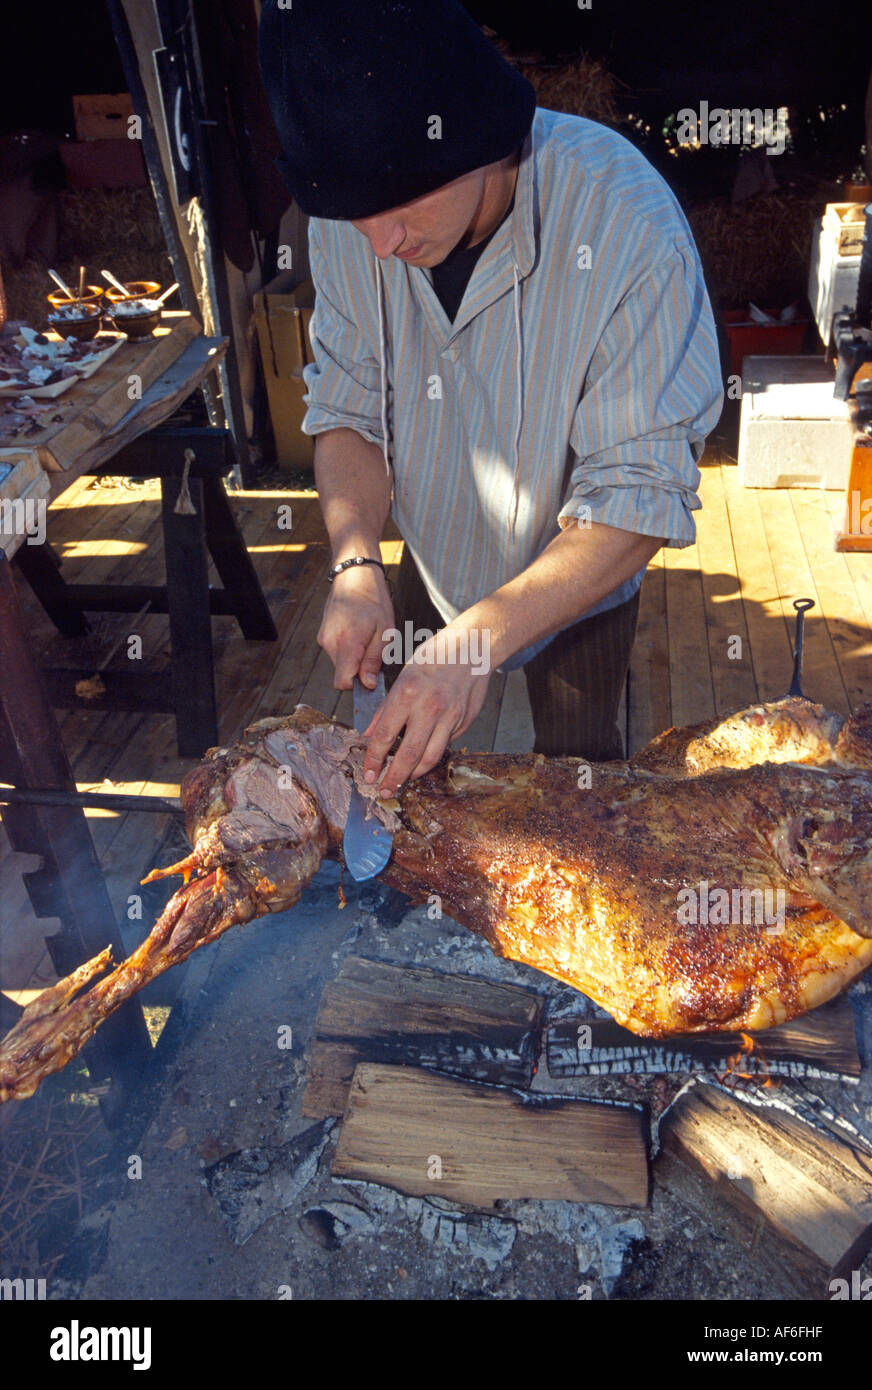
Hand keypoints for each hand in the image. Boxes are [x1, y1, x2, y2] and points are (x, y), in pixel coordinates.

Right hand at [317, 565, 393, 689]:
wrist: (354, 575)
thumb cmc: (374, 600)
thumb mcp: (385, 631)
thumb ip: (374, 660)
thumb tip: (367, 685)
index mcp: (347, 642)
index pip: (343, 682)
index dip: (358, 685)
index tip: (372, 677)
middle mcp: (330, 643)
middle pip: (343, 674)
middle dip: (359, 670)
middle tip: (375, 650)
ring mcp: (323, 638)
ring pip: (340, 664)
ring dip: (355, 659)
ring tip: (368, 637)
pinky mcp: (322, 635)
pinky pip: (337, 652)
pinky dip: (348, 650)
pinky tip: (358, 633)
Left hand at [362, 632, 490, 794]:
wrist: (473, 649)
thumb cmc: (434, 659)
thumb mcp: (403, 677)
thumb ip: (386, 709)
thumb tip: (370, 735)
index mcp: (407, 693)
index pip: (385, 735)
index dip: (374, 759)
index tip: (368, 773)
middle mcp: (429, 707)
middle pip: (409, 754)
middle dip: (393, 777)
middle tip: (384, 790)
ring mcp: (450, 717)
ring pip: (430, 757)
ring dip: (413, 774)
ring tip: (401, 781)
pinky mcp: (464, 722)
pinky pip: (444, 746)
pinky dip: (430, 757)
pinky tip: (420, 762)